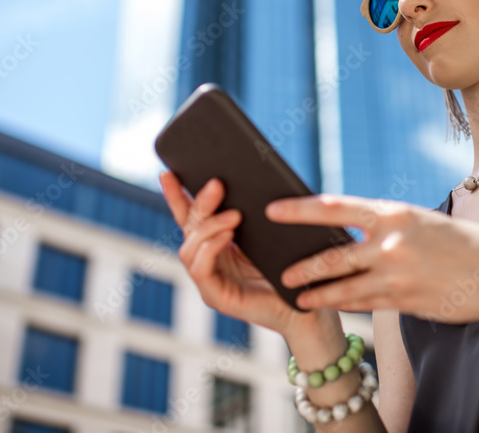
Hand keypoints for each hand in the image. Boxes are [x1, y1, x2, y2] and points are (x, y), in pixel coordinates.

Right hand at [159, 171, 328, 337]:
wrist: (309, 305)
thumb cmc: (293, 267)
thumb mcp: (271, 233)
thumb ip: (255, 213)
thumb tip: (248, 178)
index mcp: (219, 244)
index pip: (191, 217)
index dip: (177, 196)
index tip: (168, 173)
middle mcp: (209, 261)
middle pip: (190, 227)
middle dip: (198, 203)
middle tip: (217, 183)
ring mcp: (210, 280)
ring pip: (190, 247)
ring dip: (209, 226)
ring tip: (234, 214)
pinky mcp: (216, 297)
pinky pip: (200, 270)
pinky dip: (210, 249)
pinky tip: (227, 235)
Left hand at [265, 194, 478, 324]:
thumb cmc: (457, 241)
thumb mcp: (418, 220)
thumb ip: (382, 225)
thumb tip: (344, 230)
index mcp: (392, 213)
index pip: (334, 208)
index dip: (299, 210)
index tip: (273, 209)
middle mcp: (390, 243)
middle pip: (331, 256)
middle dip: (302, 265)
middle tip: (280, 269)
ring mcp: (395, 275)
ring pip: (342, 286)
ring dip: (316, 292)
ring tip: (296, 295)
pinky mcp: (402, 301)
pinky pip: (362, 304)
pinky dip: (342, 304)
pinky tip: (328, 304)